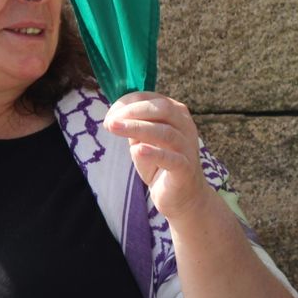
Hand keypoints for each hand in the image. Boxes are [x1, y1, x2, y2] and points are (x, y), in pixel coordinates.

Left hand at [105, 91, 214, 222]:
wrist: (183, 197)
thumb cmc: (161, 165)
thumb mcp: (144, 141)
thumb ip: (135, 127)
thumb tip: (114, 116)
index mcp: (176, 114)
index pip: (152, 99)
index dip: (128, 103)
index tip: (110, 114)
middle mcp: (185, 126)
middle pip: (162, 109)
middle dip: (133, 111)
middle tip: (110, 121)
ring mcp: (187, 148)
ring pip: (165, 132)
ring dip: (137, 128)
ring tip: (114, 128)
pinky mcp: (185, 169)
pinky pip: (172, 159)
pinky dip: (154, 153)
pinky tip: (138, 150)